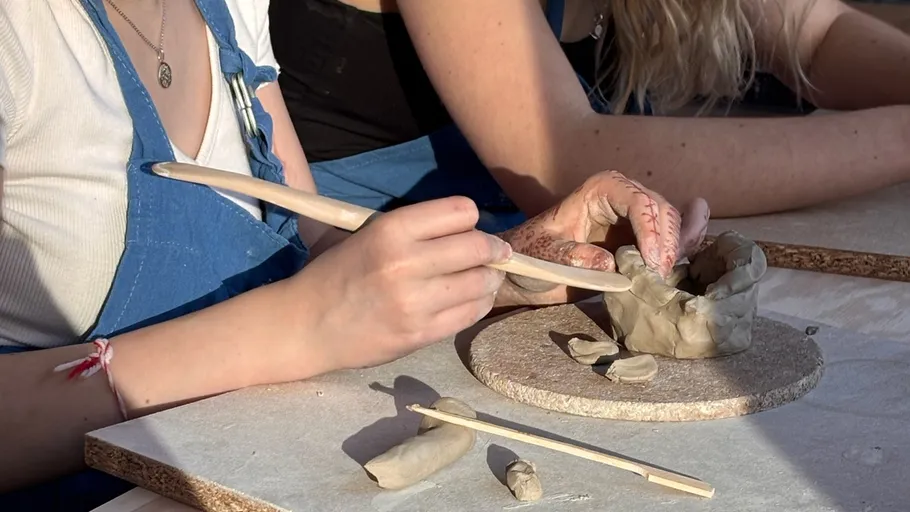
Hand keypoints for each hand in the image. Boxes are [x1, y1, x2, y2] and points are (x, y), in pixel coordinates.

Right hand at [294, 197, 511, 370]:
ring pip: (482, 283)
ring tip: (483, 278)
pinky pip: (471, 314)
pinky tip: (471, 299)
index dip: (471, 219)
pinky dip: (479, 304)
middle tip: (495, 253)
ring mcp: (416, 303)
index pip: (461, 211)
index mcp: (391, 230)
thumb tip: (469, 227)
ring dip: (489, 279)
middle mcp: (406, 263)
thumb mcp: (365, 233)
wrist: (306, 325)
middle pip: (478, 246)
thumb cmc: (335, 273)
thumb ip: (413, 228)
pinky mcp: (420, 334)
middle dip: (494, 249)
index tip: (471, 228)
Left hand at [497, 170, 708, 304]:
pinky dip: (685, 244)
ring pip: (672, 224)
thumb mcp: (545, 256)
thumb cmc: (532, 254)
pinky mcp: (641, 238)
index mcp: (601, 190)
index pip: (638, 201)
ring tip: (663, 277)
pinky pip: (671, 236)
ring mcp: (635, 217)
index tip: (650, 262)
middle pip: (661, 211)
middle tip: (658, 275)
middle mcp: (623, 197)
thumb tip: (608, 264)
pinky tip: (690, 252)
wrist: (528, 269)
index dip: (650, 231)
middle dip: (666, 242)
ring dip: (675, 249)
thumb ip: (572, 257)